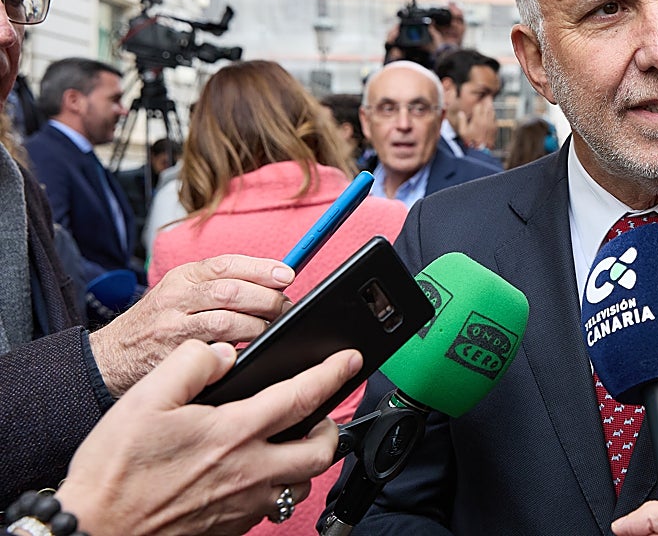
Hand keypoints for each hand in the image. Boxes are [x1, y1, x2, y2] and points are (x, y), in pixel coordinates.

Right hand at [55, 339, 361, 535]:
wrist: (93, 530)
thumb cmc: (114, 469)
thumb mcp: (146, 397)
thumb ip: (191, 363)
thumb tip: (224, 353)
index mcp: (234, 432)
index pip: (302, 396)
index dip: (333, 373)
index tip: (350, 360)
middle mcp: (249, 471)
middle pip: (321, 451)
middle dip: (331, 427)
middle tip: (322, 412)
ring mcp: (242, 505)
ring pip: (301, 484)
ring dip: (307, 462)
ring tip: (293, 443)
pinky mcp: (230, 528)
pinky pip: (272, 507)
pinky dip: (278, 488)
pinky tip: (258, 474)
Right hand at [90, 254, 294, 395]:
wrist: (108, 358)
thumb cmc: (155, 324)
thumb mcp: (180, 292)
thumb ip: (220, 284)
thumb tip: (274, 283)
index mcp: (182, 276)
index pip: (227, 264)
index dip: (261, 268)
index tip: (286, 275)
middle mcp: (176, 298)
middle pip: (231, 292)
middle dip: (267, 299)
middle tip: (286, 308)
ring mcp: (172, 327)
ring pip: (226, 321)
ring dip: (257, 326)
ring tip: (272, 329)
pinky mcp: (172, 356)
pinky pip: (214, 351)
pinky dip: (237, 349)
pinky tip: (249, 349)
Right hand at [455, 97, 496, 150]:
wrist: (481, 151)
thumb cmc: (472, 142)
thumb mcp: (463, 132)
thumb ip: (462, 121)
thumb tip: (461, 114)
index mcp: (477, 120)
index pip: (479, 107)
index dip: (478, 102)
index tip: (478, 100)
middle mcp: (486, 121)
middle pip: (487, 107)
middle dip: (487, 101)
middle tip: (487, 96)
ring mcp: (491, 124)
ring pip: (492, 112)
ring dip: (491, 106)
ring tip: (489, 102)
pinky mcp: (495, 129)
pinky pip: (495, 118)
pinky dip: (493, 114)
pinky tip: (491, 114)